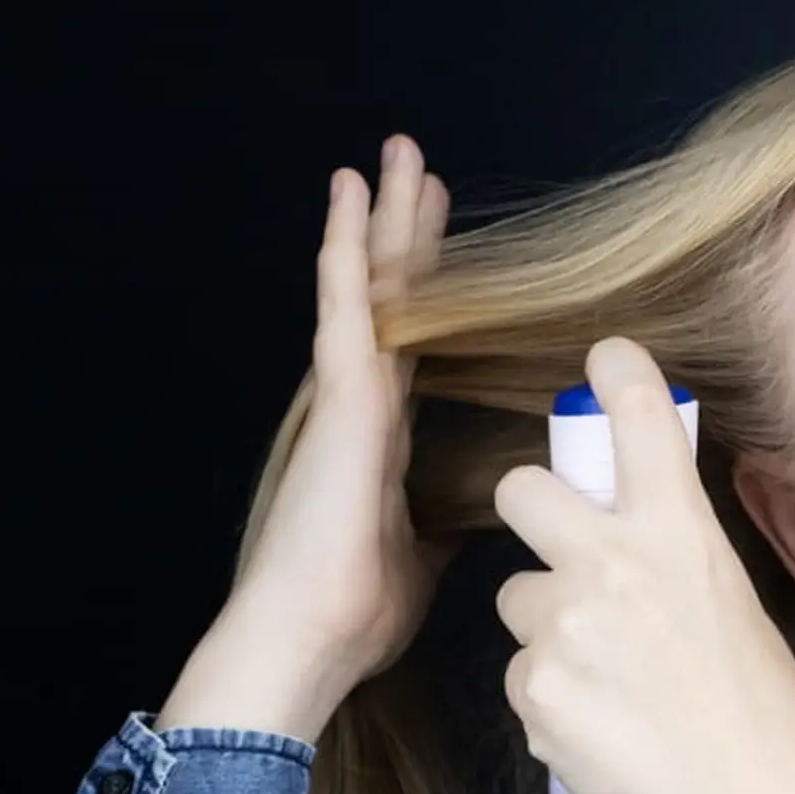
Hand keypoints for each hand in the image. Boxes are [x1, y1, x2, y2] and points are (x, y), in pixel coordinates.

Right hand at [220, 134, 460, 697]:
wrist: (312, 637)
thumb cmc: (357, 609)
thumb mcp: (424, 553)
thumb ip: (443, 515)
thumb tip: (482, 500)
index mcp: (383, 436)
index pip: (413, 342)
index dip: (426, 288)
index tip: (440, 240)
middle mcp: (362, 403)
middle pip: (392, 299)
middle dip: (405, 233)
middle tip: (420, 169)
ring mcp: (345, 395)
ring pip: (367, 286)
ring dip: (378, 220)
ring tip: (391, 156)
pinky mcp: (338, 397)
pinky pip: (343, 305)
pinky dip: (344, 246)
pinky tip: (347, 191)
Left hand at [492, 337, 794, 793]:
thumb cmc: (758, 710)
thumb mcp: (729, 599)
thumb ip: (673, 547)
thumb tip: (635, 524)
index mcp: (678, 532)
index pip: (639, 418)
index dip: (616, 372)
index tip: (603, 357)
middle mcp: (614, 563)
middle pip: (518, 489)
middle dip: (527, 512)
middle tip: (559, 552)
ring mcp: (566, 627)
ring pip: (513, 598)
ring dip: (544, 628)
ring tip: (606, 680)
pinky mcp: (534, 691)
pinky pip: (522, 675)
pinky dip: (551, 699)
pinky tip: (601, 727)